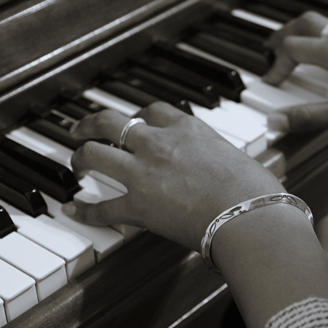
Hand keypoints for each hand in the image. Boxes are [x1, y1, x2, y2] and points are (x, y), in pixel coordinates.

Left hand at [65, 102, 283, 250]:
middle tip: (80, 129)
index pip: (153, 111)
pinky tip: (72, 210)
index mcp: (187, 130)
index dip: (137, 115)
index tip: (133, 121)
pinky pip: (101, 207)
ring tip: (76, 164)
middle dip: (90, 123)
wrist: (249, 215)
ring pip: (94, 154)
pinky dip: (83, 210)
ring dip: (79, 158)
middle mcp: (160, 144)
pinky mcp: (138, 207)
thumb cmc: (254, 191)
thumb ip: (221, 161)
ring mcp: (144, 174)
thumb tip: (232, 172)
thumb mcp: (238, 160)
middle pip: (111, 122)